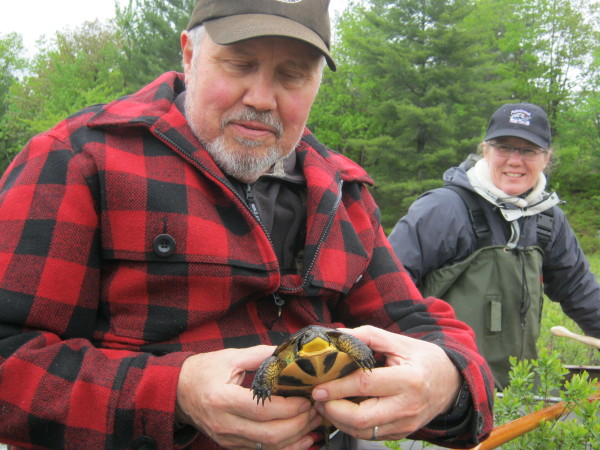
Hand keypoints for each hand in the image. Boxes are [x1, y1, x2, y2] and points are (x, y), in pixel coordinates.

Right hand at [177, 346, 321, 448]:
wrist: (178, 391)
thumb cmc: (203, 371)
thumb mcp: (230, 357)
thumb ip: (261, 355)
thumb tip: (289, 353)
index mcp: (222, 399)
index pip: (262, 409)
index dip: (289, 407)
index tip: (307, 398)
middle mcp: (224, 423)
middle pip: (269, 434)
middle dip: (299, 424)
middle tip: (316, 410)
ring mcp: (227, 438)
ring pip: (268, 447)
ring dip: (296, 437)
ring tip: (314, 422)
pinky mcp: (230, 445)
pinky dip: (285, 447)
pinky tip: (302, 439)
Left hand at [311, 325, 460, 440]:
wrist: (451, 381)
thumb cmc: (423, 358)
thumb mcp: (398, 341)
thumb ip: (367, 336)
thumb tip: (336, 336)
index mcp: (409, 379)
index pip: (365, 385)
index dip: (337, 387)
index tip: (318, 387)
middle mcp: (408, 406)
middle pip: (362, 418)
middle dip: (333, 410)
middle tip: (318, 398)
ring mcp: (406, 424)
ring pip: (363, 431)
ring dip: (338, 421)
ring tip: (325, 405)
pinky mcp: (402, 433)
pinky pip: (371, 435)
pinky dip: (351, 426)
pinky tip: (341, 412)